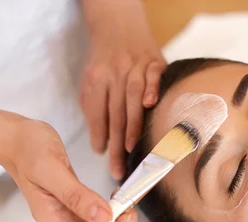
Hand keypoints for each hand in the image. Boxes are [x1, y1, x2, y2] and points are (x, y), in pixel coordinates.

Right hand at [4, 120, 137, 221]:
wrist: (19, 141)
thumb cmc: (28, 152)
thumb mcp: (51, 169)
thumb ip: (76, 196)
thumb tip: (102, 218)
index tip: (118, 221)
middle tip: (126, 210)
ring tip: (124, 202)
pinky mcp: (81, 211)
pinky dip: (117, 217)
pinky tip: (118, 199)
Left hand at [80, 0, 165, 179]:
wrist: (120, 26)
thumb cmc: (107, 63)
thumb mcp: (92, 82)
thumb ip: (94, 111)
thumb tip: (100, 145)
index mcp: (97, 79)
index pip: (96, 112)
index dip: (99, 135)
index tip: (103, 156)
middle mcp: (115, 73)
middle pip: (114, 113)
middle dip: (116, 143)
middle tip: (118, 168)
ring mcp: (136, 66)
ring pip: (132, 97)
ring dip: (133, 124)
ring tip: (131, 149)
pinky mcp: (155, 61)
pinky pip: (154, 76)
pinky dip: (153, 88)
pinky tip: (151, 105)